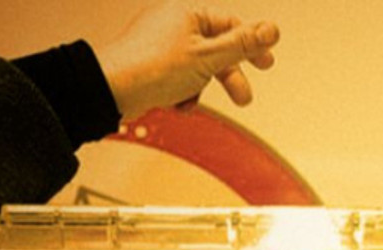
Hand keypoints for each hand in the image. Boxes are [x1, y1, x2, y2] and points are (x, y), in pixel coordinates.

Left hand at [96, 2, 279, 118]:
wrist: (111, 91)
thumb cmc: (151, 68)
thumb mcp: (209, 57)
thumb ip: (243, 45)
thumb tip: (272, 30)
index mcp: (187, 14)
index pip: (230, 25)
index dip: (251, 45)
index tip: (266, 62)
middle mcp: (173, 26)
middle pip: (215, 50)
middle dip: (228, 76)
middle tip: (242, 96)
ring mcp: (161, 47)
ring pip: (197, 69)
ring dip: (200, 88)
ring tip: (193, 100)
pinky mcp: (152, 68)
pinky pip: (179, 80)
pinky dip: (182, 93)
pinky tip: (176, 101)